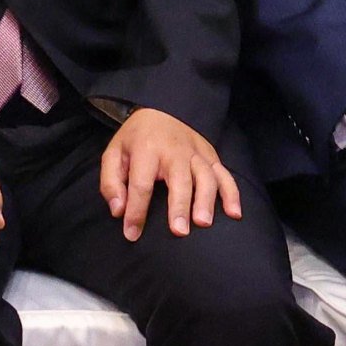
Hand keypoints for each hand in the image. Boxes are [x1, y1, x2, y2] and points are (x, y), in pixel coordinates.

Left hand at [99, 106, 240, 238]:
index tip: (132, 234)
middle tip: (179, 231)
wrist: (161, 111)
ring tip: (204, 223)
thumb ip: (111, 183)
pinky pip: (225, 176)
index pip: (140, 184)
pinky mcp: (212, 156)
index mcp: (146, 150)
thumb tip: (118, 211)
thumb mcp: (113, 154)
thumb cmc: (135, 140)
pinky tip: (234, 214)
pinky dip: (232, 194)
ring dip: (206, 201)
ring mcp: (196, 153)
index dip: (136, 211)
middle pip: (179, 181)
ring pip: (206, 177)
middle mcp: (174, 151)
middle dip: (179, 206)